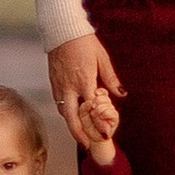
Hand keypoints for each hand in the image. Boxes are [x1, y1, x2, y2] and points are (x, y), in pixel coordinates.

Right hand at [48, 29, 126, 154]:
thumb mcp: (102, 58)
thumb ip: (111, 78)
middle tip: (86, 144)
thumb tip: (121, 94)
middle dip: (78, 133)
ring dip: (71, 123)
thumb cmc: (84, 42)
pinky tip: (72, 113)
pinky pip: (58, 102)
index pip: (91, 109)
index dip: (97, 123)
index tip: (103, 134)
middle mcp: (69, 87)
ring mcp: (59, 85)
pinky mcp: (52, 82)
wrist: (62, 30)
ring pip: (63, 111)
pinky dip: (65, 110)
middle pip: (72, 117)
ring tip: (80, 132)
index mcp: (84, 81)